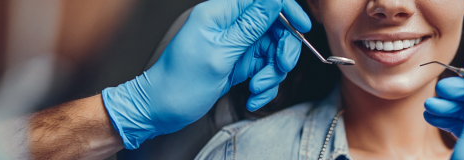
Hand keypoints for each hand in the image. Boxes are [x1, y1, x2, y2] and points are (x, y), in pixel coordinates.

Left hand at [101, 0, 310, 148]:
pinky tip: (251, 96)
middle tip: (280, 68)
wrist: (161, 110)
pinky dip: (263, 85)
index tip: (302, 27)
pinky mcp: (238, 63)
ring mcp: (235, 45)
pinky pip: (263, 68)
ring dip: (271, 73)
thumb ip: (250, 25)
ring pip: (272, 50)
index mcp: (220, 13)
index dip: (286, 9)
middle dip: (282, 49)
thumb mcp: (220, 53)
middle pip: (274, 26)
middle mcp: (229, 25)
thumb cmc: (180, 82)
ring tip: (256, 88)